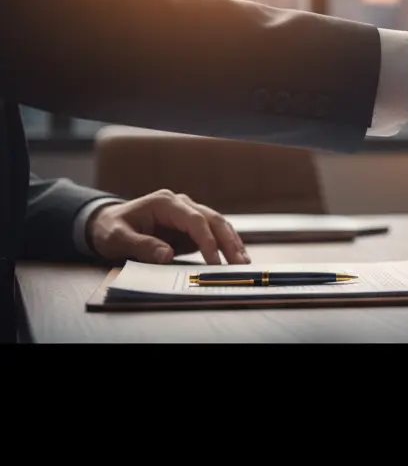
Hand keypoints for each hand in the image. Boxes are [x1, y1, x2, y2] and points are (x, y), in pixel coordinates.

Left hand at [86, 190, 249, 264]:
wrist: (107, 223)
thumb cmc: (110, 229)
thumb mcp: (117, 238)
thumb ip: (141, 246)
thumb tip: (167, 255)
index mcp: (165, 202)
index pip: (195, 220)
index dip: (207, 241)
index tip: (214, 262)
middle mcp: (181, 204)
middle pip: (213, 219)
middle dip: (228, 242)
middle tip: (239, 263)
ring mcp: (188, 213)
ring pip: (218, 224)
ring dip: (232, 242)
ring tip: (243, 261)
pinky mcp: (190, 226)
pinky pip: (213, 233)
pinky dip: (225, 244)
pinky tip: (235, 256)